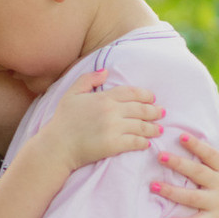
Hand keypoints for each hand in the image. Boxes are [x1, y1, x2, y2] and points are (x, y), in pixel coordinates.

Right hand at [48, 69, 164, 171]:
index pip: (132, 93)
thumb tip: (105, 71)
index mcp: (103, 97)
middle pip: (141, 109)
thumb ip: (88, 79)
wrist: (56, 146)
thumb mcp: (71, 94)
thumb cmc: (62, 121)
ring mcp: (114, 128)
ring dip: (153, 128)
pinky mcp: (114, 145)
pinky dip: (144, 142)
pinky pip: (136, 142)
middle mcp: (111, 111)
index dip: (145, 95)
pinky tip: (147, 143)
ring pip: (142, 126)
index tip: (152, 99)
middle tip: (162, 113)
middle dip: (154, 111)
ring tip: (159, 130)